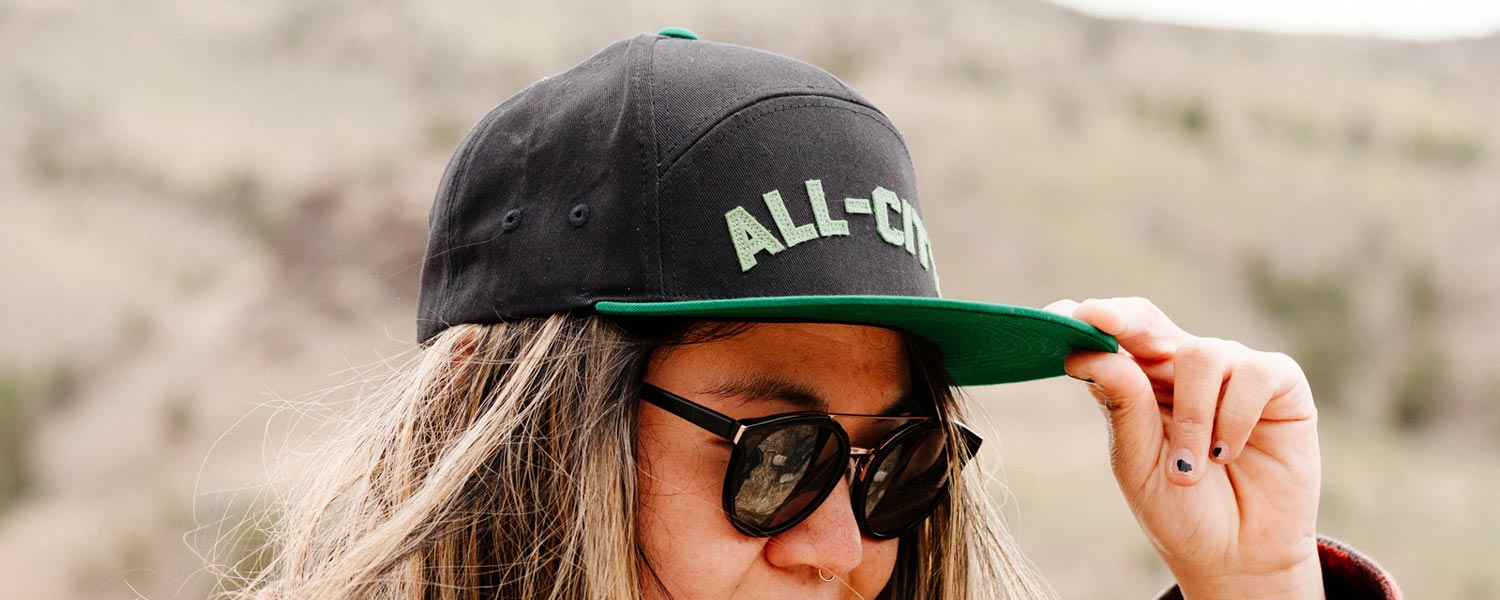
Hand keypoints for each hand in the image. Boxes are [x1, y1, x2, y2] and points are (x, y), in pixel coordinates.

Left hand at [1044, 297, 1323, 599]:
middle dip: (1121, 320)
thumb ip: (1123, 407)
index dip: (1085, 318)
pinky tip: (1227, 453)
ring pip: (1202, 353)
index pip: (1110, 335)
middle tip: (1094, 319)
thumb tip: (1091, 353)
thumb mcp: (1139, 463)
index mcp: (1139, 382)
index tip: (1056, 316)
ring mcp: (1231, 370)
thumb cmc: (1181, 510)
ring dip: (1193, 416)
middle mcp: (1182, 367)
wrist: (1237, 558)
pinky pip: (1253, 373)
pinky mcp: (1279, 383)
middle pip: (1146, 320)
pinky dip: (1235, 417)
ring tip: (1192, 467)